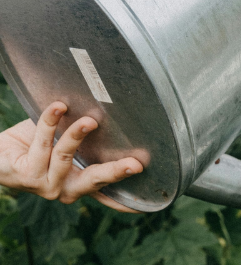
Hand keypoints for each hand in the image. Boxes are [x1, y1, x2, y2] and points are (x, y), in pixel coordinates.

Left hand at [0, 101, 142, 212]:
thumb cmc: (35, 145)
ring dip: (77, 134)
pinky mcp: (27, 175)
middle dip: (116, 172)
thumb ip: (86, 138)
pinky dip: (50, 121)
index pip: (107, 191)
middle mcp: (66, 189)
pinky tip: (58, 107)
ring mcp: (47, 184)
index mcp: (79, 182)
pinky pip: (43, 142)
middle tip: (135, 165)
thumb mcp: (66, 142)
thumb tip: (110, 114)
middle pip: (95, 180)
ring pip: (66, 155)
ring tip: (89, 121)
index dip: (127, 197)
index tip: (147, 199)